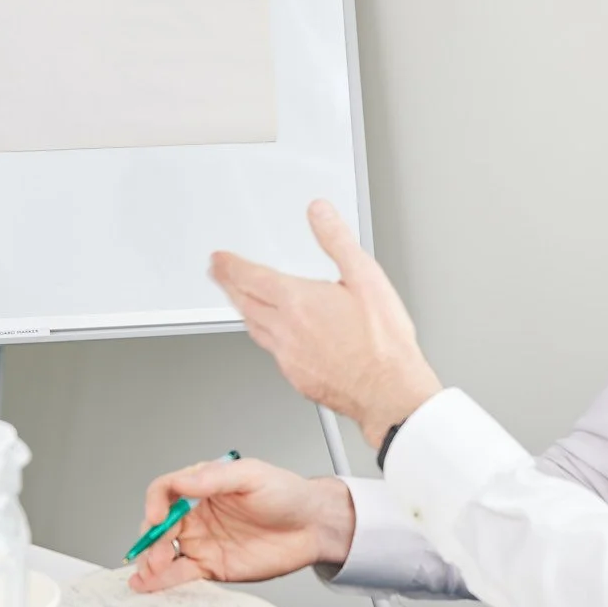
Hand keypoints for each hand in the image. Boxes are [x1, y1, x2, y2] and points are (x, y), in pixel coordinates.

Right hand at [128, 459, 354, 593]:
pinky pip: (182, 573)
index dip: (155, 502)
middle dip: (151, 539)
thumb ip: (214, 478)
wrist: (313, 527)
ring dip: (151, 561)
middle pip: (160, 524)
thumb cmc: (285, 494)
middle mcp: (197, 514)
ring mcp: (202, 541)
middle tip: (156, 552)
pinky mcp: (212, 567)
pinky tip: (148, 584)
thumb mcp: (250, 475)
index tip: (158, 516)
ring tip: (147, 573)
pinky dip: (162, 581)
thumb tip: (182, 481)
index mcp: (202, 486)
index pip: (165, 490)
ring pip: (165, 551)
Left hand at [212, 202, 441, 449]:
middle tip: (216, 274)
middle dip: (227, 284)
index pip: (250, 276)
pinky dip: (263, 335)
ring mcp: (288, 356)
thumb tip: (319, 212)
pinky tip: (271, 335)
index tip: (218, 259)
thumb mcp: (367, 277)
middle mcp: (286, 330)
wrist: (390, 394)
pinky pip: (270, 351)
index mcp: (298, 301)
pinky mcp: (297, 377)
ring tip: (237, 299)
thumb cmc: (383, 343)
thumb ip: (337, 240)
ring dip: (241, 309)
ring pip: (253, 328)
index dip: (229, 265)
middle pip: (243, 302)